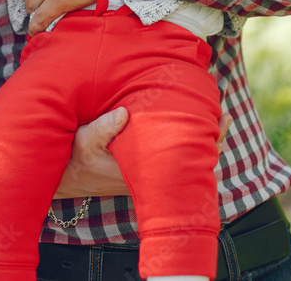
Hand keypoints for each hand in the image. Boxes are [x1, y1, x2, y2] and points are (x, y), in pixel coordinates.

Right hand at [53, 108, 233, 199]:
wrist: (65, 178)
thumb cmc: (75, 159)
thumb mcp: (84, 141)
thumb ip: (102, 128)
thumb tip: (124, 113)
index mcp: (142, 171)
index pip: (184, 159)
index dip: (205, 141)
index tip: (218, 121)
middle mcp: (149, 177)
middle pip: (191, 160)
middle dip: (209, 139)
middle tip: (225, 116)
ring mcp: (147, 176)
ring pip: (183, 160)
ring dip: (196, 140)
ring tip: (214, 116)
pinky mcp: (142, 172)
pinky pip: (170, 157)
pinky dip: (182, 141)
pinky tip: (187, 125)